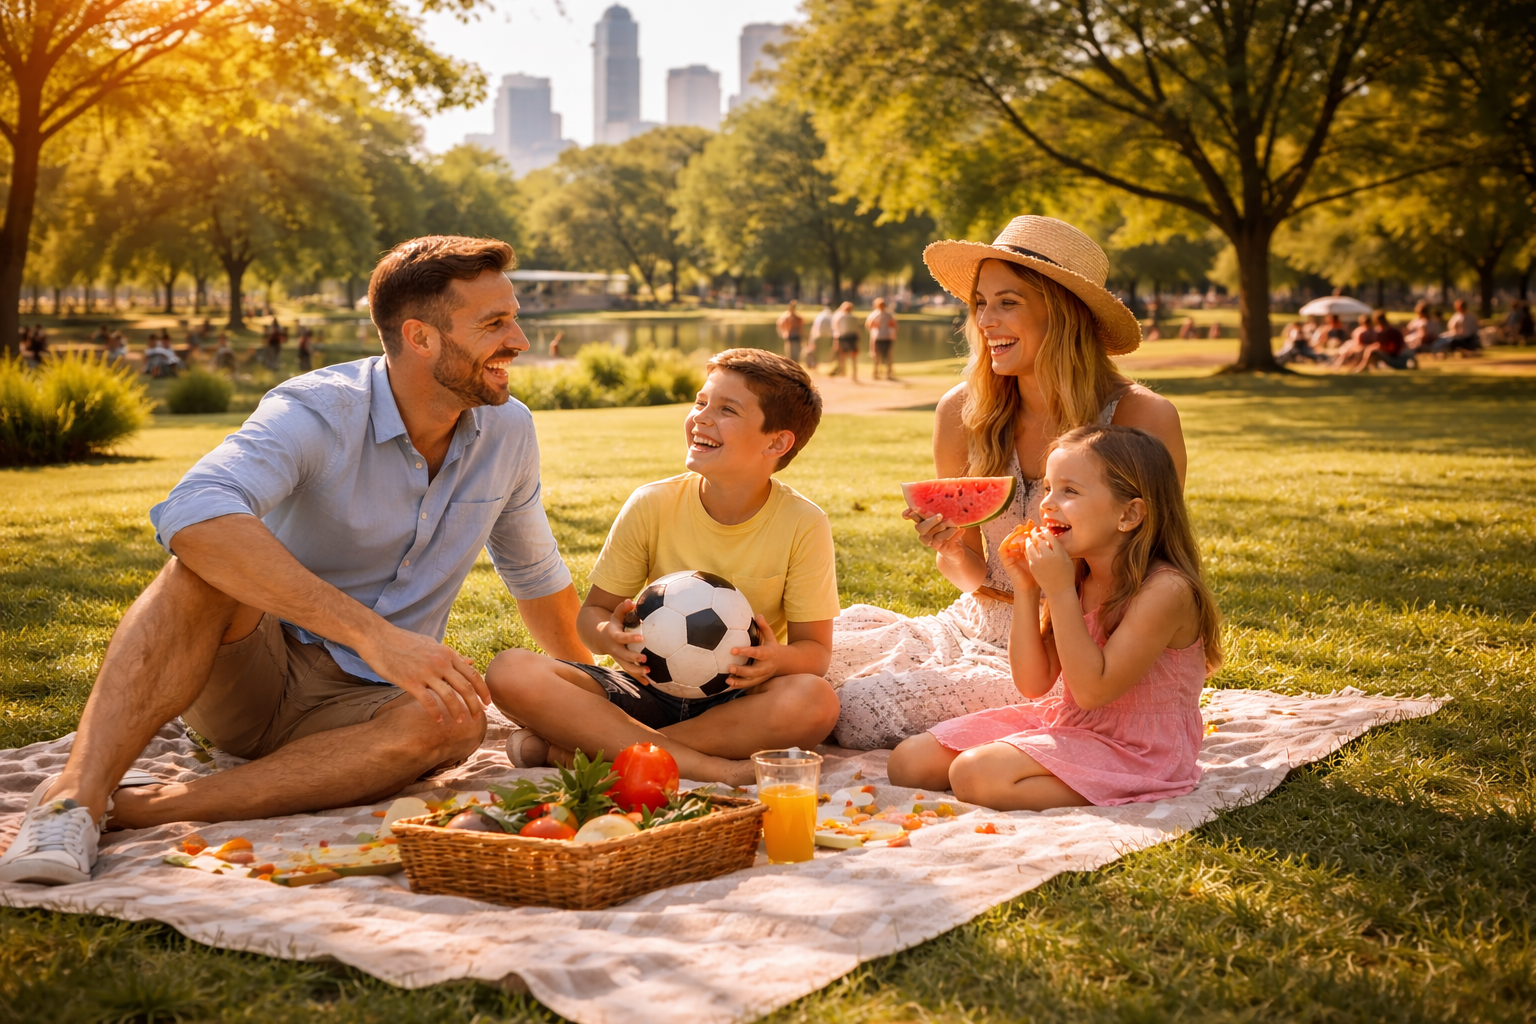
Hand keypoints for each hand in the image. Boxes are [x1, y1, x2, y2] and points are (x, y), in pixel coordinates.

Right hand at [356, 625, 487, 723]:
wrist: (378, 637)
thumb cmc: (405, 641)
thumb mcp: (432, 644)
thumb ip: (452, 655)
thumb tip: (471, 661)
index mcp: (447, 654)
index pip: (473, 674)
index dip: (483, 690)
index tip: (488, 703)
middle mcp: (440, 663)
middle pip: (465, 687)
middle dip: (475, 704)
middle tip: (479, 717)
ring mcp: (426, 672)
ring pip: (449, 696)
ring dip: (457, 711)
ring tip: (460, 721)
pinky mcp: (410, 681)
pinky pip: (427, 701)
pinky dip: (435, 712)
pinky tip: (438, 720)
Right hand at [596, 598, 650, 682]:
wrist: (600, 637)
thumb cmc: (613, 623)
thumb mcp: (616, 614)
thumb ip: (623, 608)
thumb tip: (631, 601)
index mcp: (613, 636)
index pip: (621, 638)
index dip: (630, 638)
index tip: (642, 638)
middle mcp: (615, 649)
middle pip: (623, 655)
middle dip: (633, 658)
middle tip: (645, 658)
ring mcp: (618, 657)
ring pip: (626, 666)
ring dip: (636, 671)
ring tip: (648, 672)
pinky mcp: (622, 663)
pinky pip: (630, 672)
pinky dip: (638, 678)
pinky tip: (648, 684)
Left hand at [725, 614, 782, 688]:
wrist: (784, 662)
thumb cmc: (772, 647)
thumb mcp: (771, 636)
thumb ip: (764, 626)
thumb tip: (757, 614)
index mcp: (768, 654)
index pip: (757, 653)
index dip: (745, 652)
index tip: (733, 650)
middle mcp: (765, 667)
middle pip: (754, 671)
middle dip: (742, 670)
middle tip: (729, 667)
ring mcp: (762, 676)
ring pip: (750, 681)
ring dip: (739, 681)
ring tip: (727, 679)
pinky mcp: (758, 682)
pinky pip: (748, 686)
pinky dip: (738, 686)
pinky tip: (728, 684)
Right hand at [904, 507, 966, 559]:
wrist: (956, 546)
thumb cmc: (950, 525)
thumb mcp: (948, 513)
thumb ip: (943, 501)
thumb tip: (942, 485)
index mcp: (923, 519)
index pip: (911, 515)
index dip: (908, 514)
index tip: (908, 513)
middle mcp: (923, 531)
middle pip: (920, 528)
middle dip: (930, 522)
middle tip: (940, 516)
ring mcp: (929, 540)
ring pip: (930, 535)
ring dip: (942, 528)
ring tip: (954, 525)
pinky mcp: (937, 547)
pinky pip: (942, 540)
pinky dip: (952, 534)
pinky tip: (961, 530)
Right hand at [999, 529, 1036, 589]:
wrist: (1031, 588)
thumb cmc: (1038, 574)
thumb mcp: (1040, 557)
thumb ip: (1040, 547)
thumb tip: (1044, 532)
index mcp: (1024, 550)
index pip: (1025, 536)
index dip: (1029, 529)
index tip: (1036, 524)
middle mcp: (1016, 551)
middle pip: (1016, 536)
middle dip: (1023, 528)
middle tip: (1030, 523)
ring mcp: (1009, 556)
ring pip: (1009, 540)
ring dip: (1015, 533)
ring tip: (1023, 528)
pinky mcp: (1005, 560)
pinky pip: (1002, 548)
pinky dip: (1007, 541)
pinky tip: (1015, 537)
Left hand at [1024, 528, 1075, 594]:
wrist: (1059, 590)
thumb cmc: (1066, 573)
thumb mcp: (1066, 558)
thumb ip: (1058, 547)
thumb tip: (1050, 536)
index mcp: (1057, 553)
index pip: (1049, 536)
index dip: (1045, 531)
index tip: (1044, 529)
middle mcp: (1047, 556)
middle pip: (1038, 539)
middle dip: (1036, 533)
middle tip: (1035, 529)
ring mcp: (1038, 562)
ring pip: (1030, 545)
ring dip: (1030, 540)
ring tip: (1030, 537)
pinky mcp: (1032, 566)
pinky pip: (1028, 554)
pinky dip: (1028, 548)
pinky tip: (1029, 547)